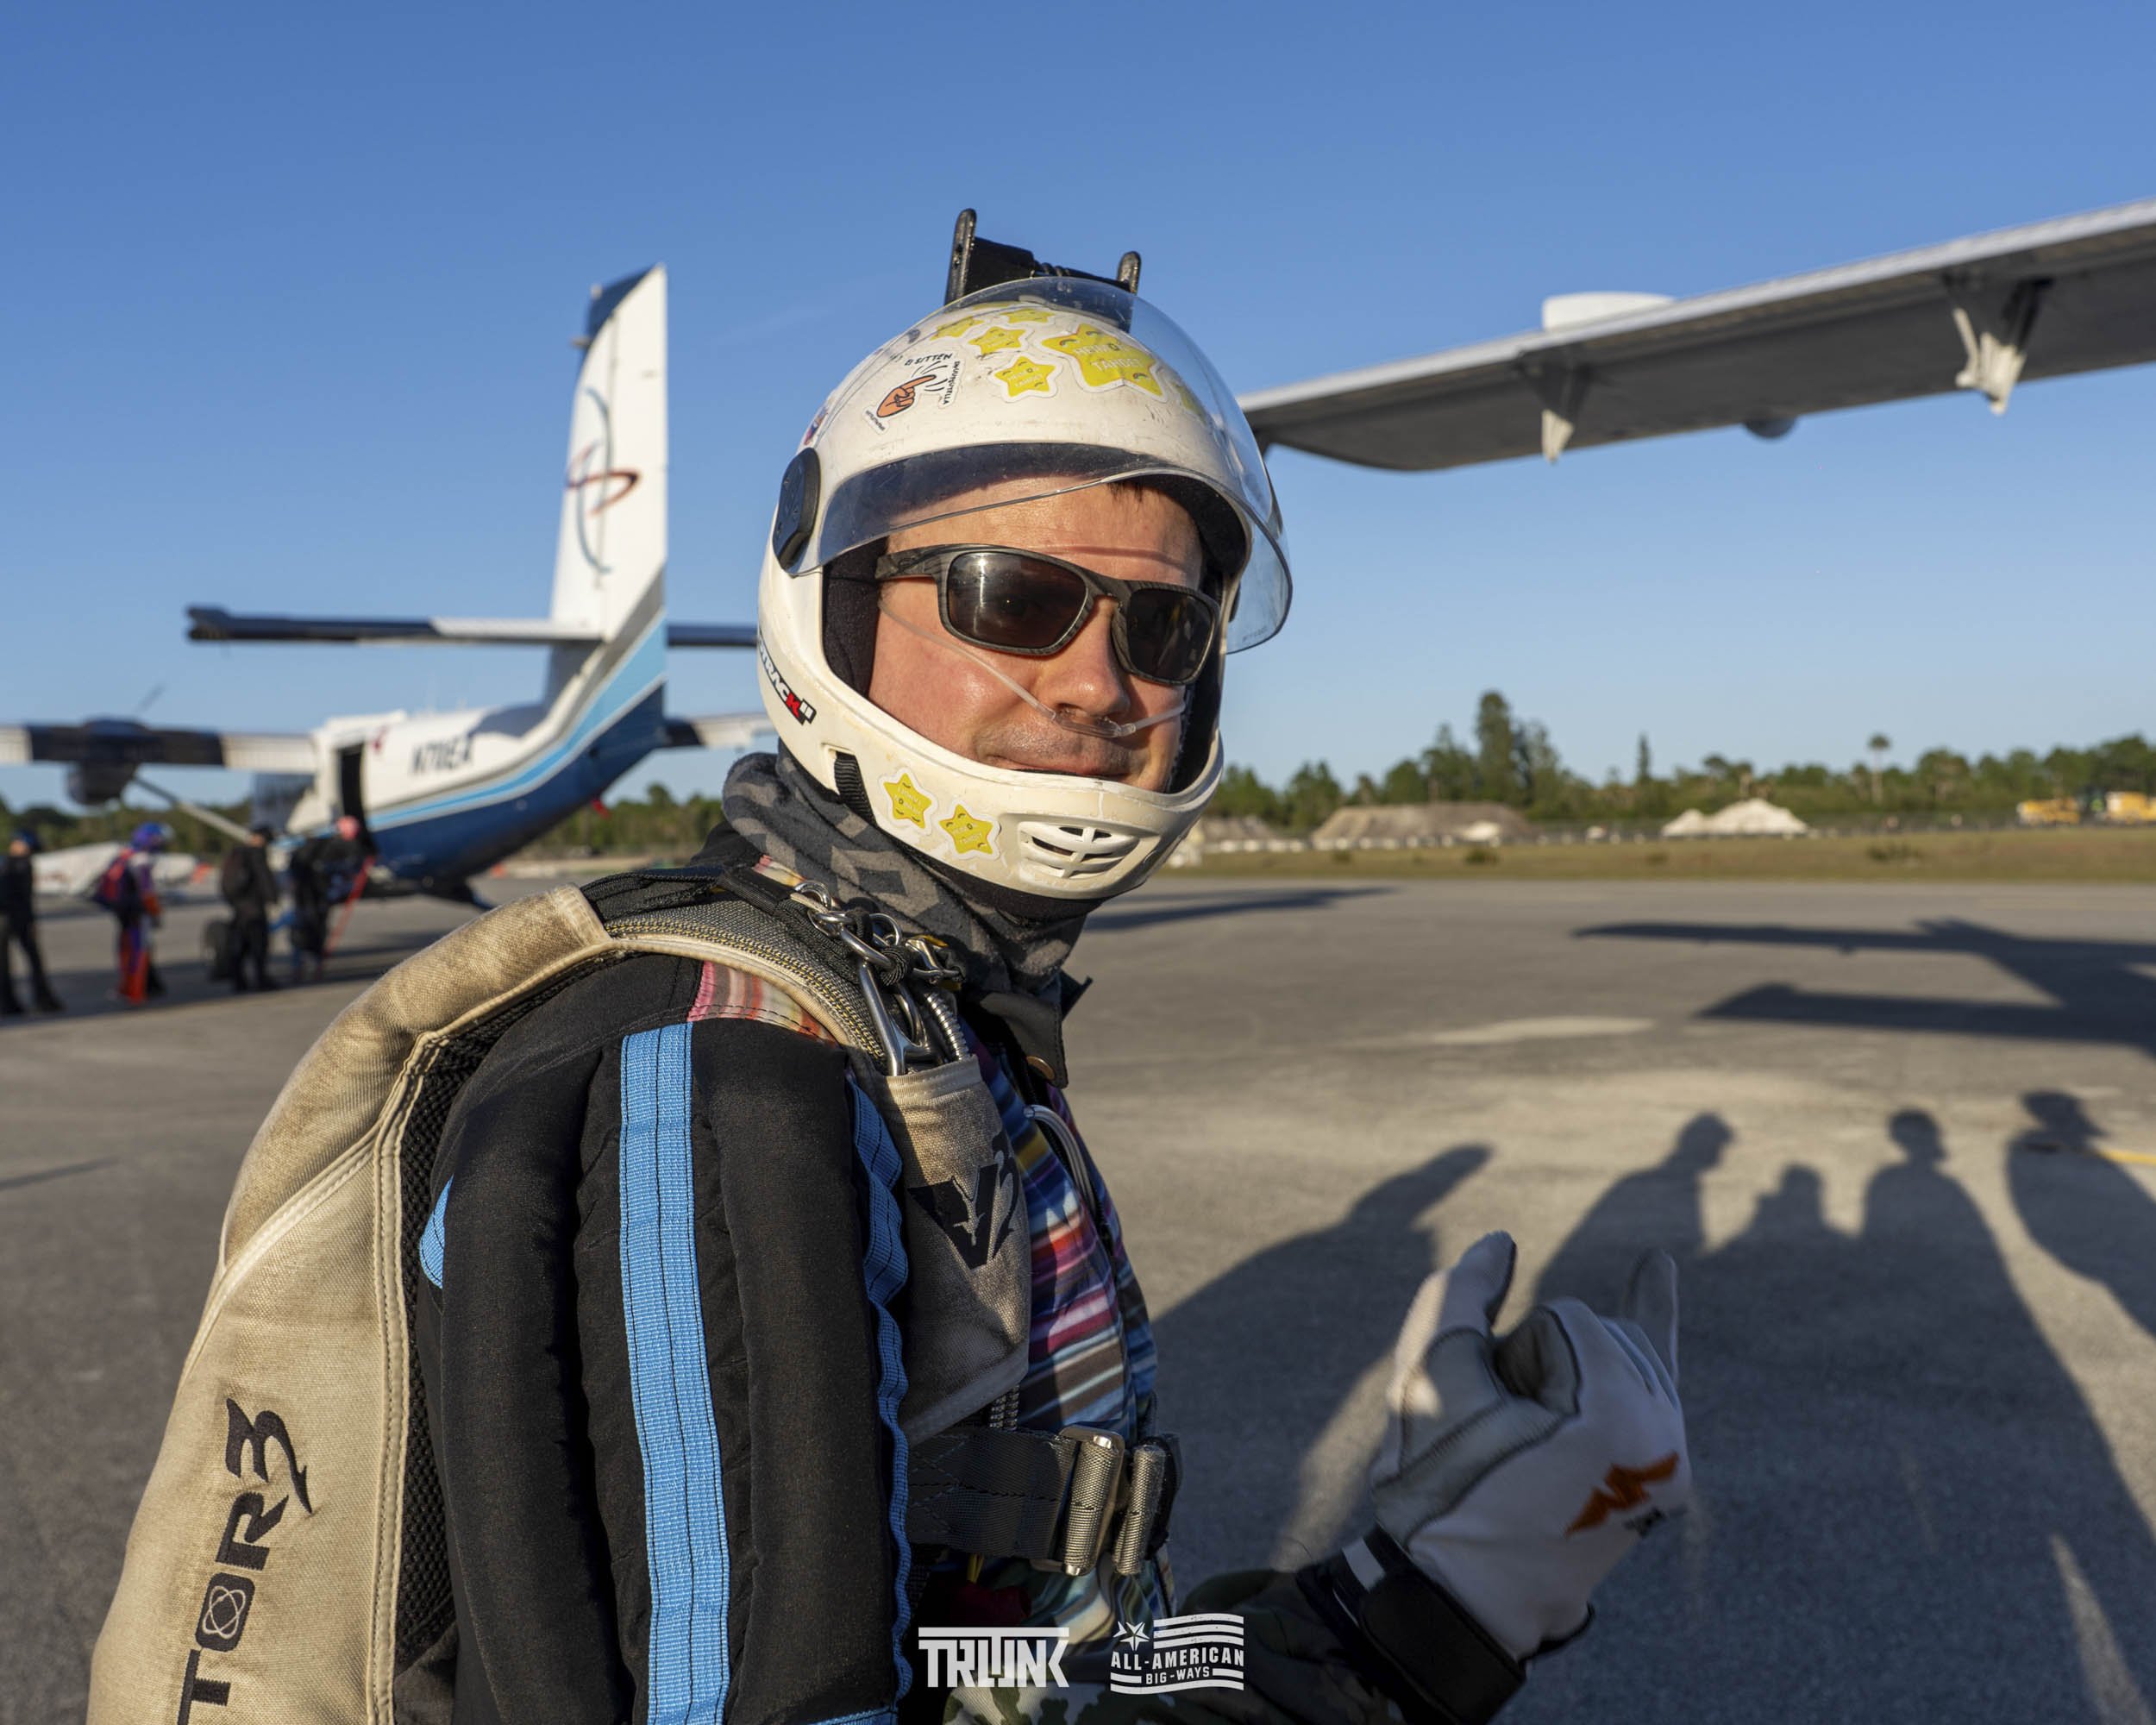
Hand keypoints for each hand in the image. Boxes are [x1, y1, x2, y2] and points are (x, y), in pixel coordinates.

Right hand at [1368, 1232, 1689, 1661]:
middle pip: (1599, 1332)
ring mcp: (1670, 1464)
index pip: (1567, 1317)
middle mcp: (1665, 1440)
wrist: (1458, 1601)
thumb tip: (1501, 1244)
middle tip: (1504, 1441)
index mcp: (1620, 1421)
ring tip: (1526, 1433)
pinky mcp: (1659, 1478)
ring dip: (1562, 1375)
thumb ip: (1458, 1296)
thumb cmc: (1442, 1494)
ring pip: (1614, 1353)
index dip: (1510, 1356)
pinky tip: (1656, 1271)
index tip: (1494, 1426)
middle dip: (1538, 1366)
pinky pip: (1657, 1377)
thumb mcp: (1431, 1383)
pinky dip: (1650, 1324)